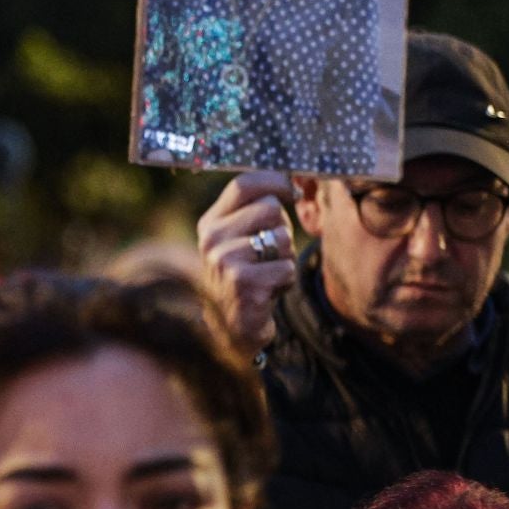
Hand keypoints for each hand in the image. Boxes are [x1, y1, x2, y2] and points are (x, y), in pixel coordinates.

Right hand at [197, 170, 298, 357]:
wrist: (232, 328)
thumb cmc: (246, 275)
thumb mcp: (241, 238)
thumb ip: (258, 209)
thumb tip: (298, 180)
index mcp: (210, 222)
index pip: (244, 184)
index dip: (275, 182)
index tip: (292, 192)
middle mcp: (211, 238)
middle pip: (270, 209)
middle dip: (282, 229)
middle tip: (268, 252)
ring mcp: (224, 261)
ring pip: (281, 238)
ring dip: (285, 257)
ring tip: (267, 272)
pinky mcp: (242, 284)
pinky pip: (286, 268)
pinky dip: (285, 281)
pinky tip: (268, 291)